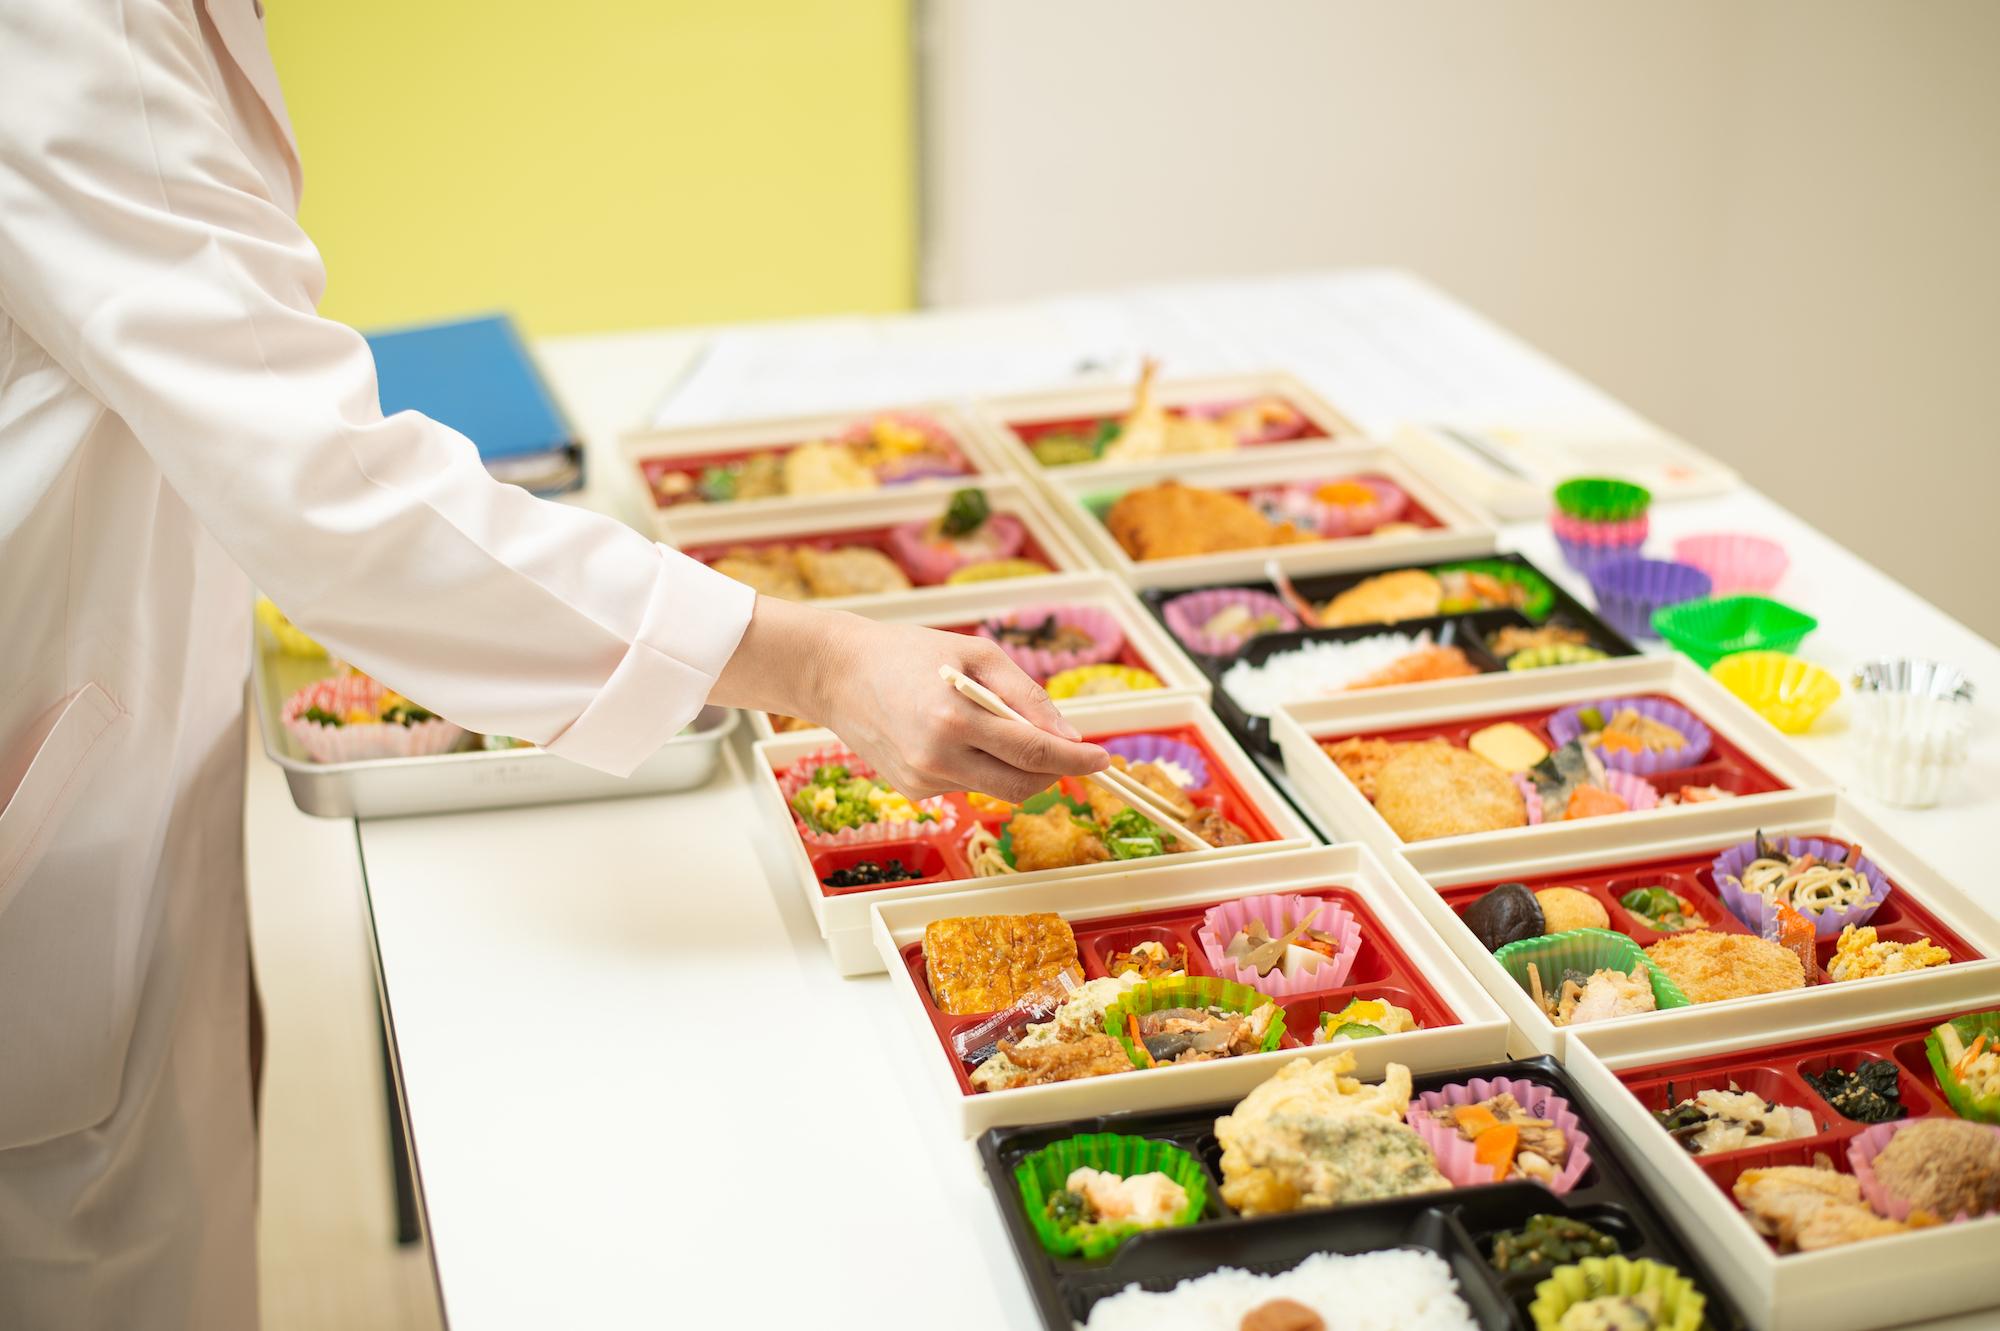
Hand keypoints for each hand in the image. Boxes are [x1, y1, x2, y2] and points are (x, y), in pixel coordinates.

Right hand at [710, 596, 1109, 800]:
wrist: (838, 674)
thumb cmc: (910, 653)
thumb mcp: (976, 654)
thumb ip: (1027, 695)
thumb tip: (1069, 736)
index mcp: (955, 718)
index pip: (1034, 753)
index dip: (1076, 760)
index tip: (1104, 760)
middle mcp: (938, 758)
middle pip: (1023, 787)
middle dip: (1054, 773)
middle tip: (1069, 750)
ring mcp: (923, 781)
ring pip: (997, 789)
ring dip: (1014, 766)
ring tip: (990, 723)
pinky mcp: (914, 792)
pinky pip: (968, 786)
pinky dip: (979, 766)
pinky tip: (952, 736)